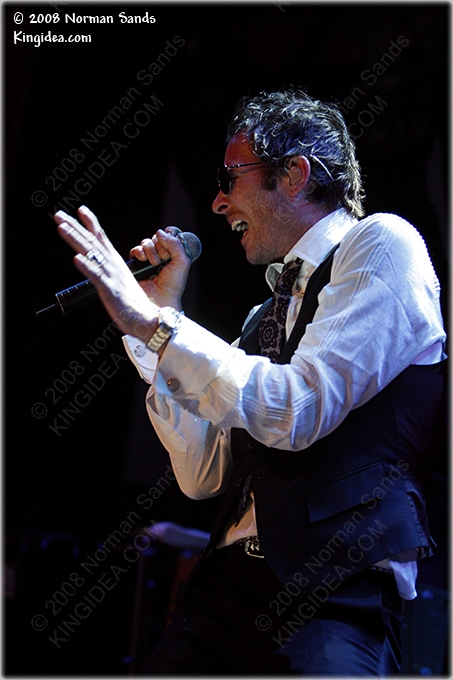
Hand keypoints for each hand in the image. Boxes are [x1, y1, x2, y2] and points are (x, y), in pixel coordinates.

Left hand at [54, 206, 159, 342]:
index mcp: (116, 262)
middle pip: (92, 241)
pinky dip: (87, 266)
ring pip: (91, 253)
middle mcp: (113, 265)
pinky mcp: (110, 290)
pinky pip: (97, 276)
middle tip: (59, 214)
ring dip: (76, 239)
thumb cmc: (134, 304)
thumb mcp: (120, 282)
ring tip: (62, 227)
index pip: (101, 238)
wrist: (148, 319)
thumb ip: (109, 272)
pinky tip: (77, 258)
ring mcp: (111, 276)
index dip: (90, 222)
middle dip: (74, 226)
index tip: (80, 210)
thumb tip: (98, 267)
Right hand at [130, 226, 191, 309]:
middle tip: (165, 258)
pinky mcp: (137, 264)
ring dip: (151, 250)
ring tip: (155, 263)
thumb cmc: (173, 285)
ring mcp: (148, 259)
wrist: (161, 300)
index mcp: (174, 253)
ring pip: (146, 242)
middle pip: (158, 237)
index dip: (171, 233)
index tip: (171, 235)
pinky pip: (136, 250)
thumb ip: (176, 244)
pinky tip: (145, 260)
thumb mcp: (182, 262)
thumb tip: (161, 232)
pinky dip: (140, 252)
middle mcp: (161, 254)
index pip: (171, 234)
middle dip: (162, 245)